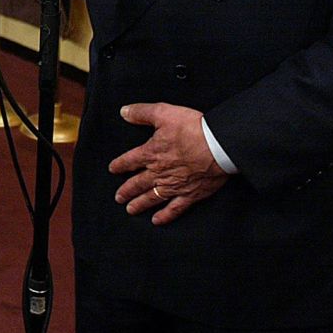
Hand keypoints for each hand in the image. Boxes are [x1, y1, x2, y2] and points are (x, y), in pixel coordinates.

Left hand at [109, 102, 229, 224]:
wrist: (219, 145)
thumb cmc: (193, 128)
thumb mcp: (164, 113)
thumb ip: (142, 112)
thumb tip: (124, 112)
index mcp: (151, 153)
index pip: (129, 161)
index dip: (119, 165)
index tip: (113, 169)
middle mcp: (159, 172)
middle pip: (137, 183)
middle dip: (126, 190)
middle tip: (118, 197)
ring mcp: (174, 185)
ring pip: (152, 197)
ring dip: (139, 204)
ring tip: (130, 210)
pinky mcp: (190, 194)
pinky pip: (174, 208)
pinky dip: (165, 216)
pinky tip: (157, 221)